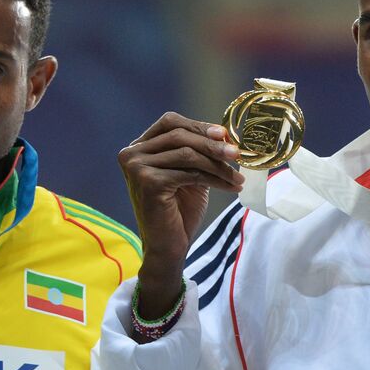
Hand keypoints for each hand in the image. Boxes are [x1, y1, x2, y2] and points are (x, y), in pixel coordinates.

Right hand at [119, 113, 241, 315]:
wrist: (168, 247)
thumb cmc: (179, 211)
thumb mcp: (190, 173)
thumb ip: (199, 151)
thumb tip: (225, 132)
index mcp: (138, 147)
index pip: (170, 122)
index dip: (199, 126)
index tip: (225, 134)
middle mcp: (131, 154)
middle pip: (180, 135)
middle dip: (213, 145)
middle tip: (238, 154)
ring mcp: (137, 167)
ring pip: (187, 153)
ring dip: (217, 164)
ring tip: (237, 176)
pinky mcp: (148, 182)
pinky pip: (190, 172)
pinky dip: (214, 178)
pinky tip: (230, 187)